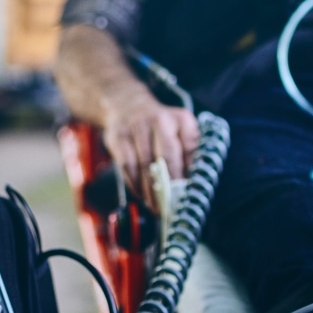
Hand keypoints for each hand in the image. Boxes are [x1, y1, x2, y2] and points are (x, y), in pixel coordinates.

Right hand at [101, 93, 198, 211]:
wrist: (126, 105)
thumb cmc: (160, 126)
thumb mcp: (180, 130)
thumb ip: (190, 152)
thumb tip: (195, 184)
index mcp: (181, 119)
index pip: (191, 148)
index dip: (191, 173)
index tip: (190, 194)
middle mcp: (159, 120)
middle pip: (167, 156)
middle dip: (170, 186)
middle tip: (173, 206)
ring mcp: (136, 127)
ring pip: (145, 165)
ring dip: (151, 191)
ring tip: (157, 208)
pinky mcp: (118, 137)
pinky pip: (127, 166)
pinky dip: (135, 184)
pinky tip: (142, 196)